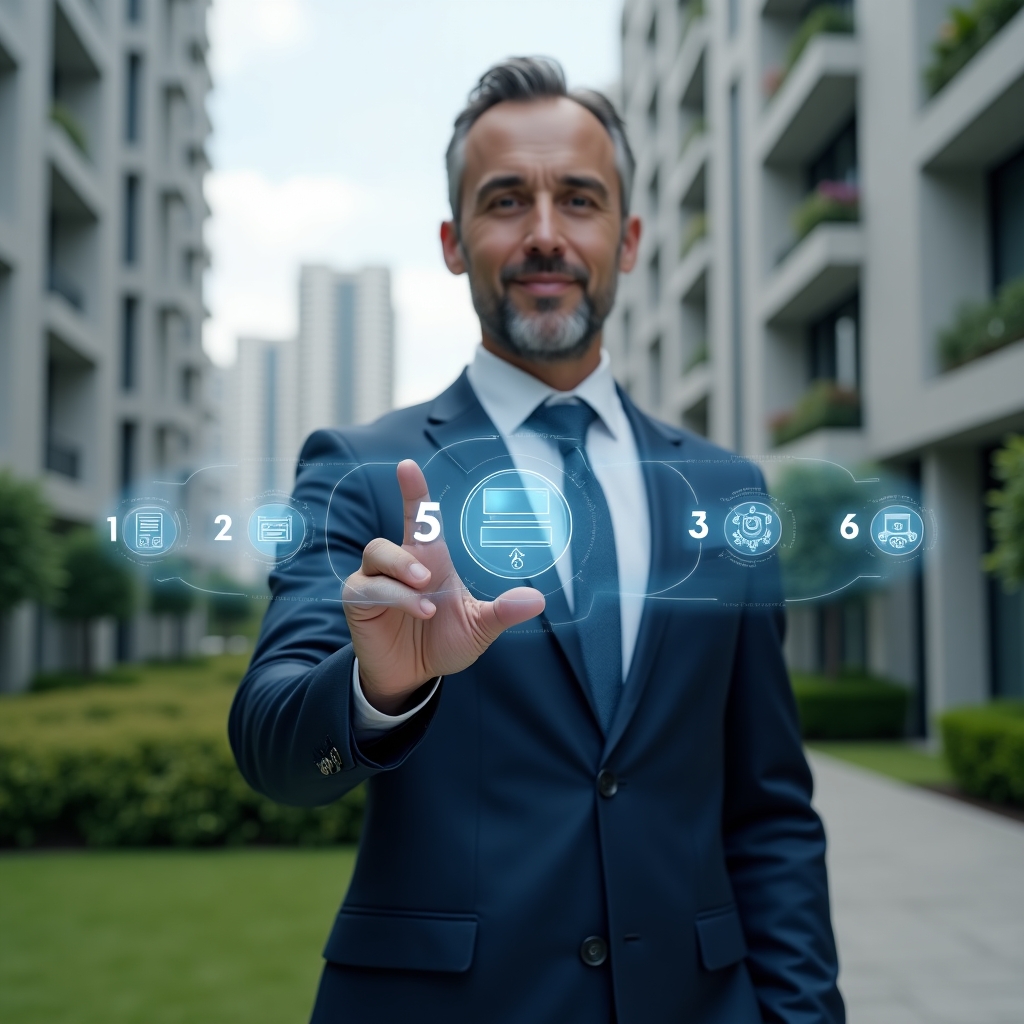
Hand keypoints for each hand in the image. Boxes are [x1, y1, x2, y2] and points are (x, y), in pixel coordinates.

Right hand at [342, 460, 545, 713]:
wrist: (414, 676)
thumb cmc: (444, 642)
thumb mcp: (479, 627)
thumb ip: (503, 612)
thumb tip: (538, 600)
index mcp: (428, 560)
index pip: (418, 517)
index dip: (412, 491)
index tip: (407, 466)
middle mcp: (399, 565)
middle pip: (388, 538)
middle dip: (406, 552)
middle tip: (427, 578)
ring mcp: (375, 581)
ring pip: (376, 555)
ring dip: (400, 572)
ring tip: (426, 602)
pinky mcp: (358, 601)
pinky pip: (369, 588)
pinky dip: (394, 597)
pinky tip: (418, 611)